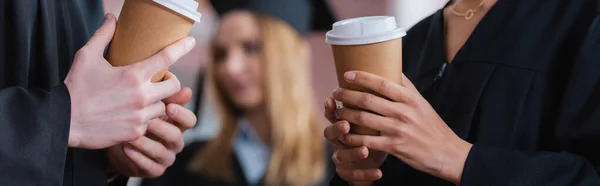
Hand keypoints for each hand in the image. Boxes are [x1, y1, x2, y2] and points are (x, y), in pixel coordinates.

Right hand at [65, 13, 195, 148]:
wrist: (63, 121)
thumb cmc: (75, 87)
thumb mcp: (87, 57)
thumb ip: (103, 36)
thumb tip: (112, 18)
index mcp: (133, 75)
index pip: (167, 58)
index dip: (182, 47)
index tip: (192, 42)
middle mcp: (141, 96)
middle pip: (174, 86)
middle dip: (170, 81)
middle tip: (159, 80)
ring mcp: (140, 116)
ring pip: (163, 106)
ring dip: (157, 101)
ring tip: (141, 99)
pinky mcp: (136, 132)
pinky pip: (151, 123)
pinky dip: (145, 118)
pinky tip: (131, 114)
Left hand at [106, 87, 197, 177]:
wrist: (121, 144)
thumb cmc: (138, 120)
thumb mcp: (150, 106)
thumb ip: (165, 95)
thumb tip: (186, 88)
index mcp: (178, 125)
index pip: (190, 121)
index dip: (182, 114)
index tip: (169, 107)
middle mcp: (175, 142)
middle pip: (176, 136)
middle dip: (161, 128)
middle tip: (147, 120)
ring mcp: (166, 157)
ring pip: (161, 152)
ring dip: (146, 143)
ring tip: (131, 135)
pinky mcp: (155, 170)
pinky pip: (149, 166)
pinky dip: (138, 157)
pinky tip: (126, 148)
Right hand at [324, 97, 386, 185]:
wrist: (374, 162)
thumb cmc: (374, 134)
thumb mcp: (371, 118)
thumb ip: (371, 102)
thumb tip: (384, 72)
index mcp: (341, 124)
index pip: (332, 114)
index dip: (330, 108)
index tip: (332, 100)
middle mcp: (338, 140)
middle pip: (330, 133)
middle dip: (338, 128)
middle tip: (346, 125)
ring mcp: (341, 156)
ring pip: (340, 155)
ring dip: (352, 152)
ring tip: (364, 150)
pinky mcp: (348, 172)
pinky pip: (353, 174)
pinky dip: (366, 174)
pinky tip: (379, 172)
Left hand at [332, 71, 472, 184]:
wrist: (447, 152)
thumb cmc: (431, 126)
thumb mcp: (422, 103)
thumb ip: (406, 87)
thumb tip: (392, 67)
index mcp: (410, 98)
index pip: (382, 83)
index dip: (362, 77)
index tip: (347, 74)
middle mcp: (404, 112)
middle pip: (369, 100)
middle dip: (348, 95)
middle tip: (336, 92)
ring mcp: (398, 130)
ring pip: (364, 119)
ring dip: (346, 114)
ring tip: (337, 110)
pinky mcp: (394, 146)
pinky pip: (367, 141)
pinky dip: (353, 137)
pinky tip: (344, 133)